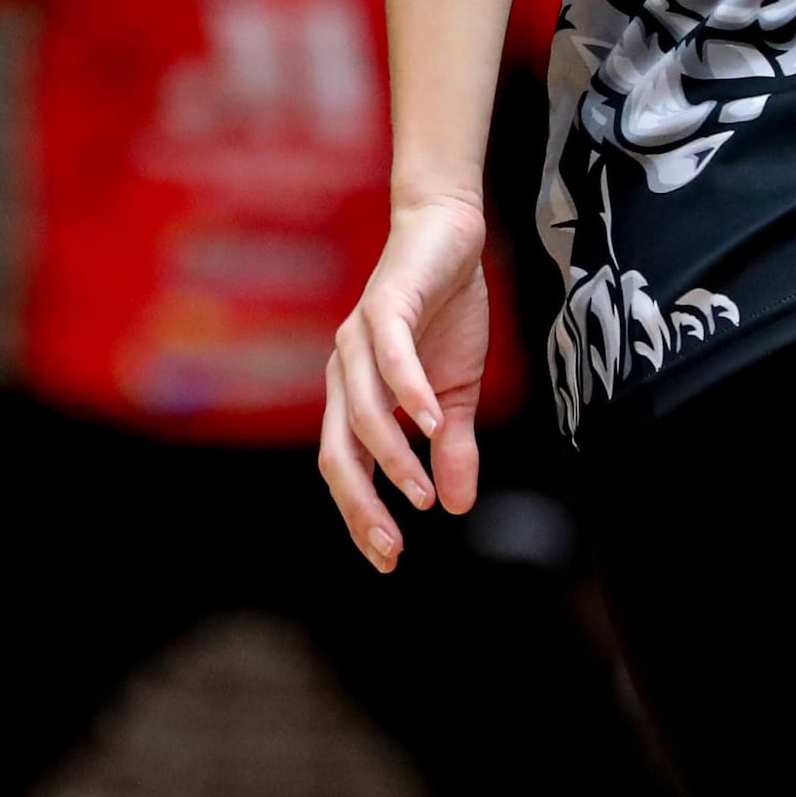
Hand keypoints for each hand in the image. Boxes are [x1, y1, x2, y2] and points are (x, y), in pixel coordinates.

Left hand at [316, 192, 493, 571]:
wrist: (452, 237)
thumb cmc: (446, 315)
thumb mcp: (457, 392)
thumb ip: (452, 447)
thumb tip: (456, 505)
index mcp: (355, 398)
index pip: (346, 469)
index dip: (362, 515)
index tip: (388, 559)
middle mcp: (345, 373)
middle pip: (338, 452)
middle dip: (361, 505)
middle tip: (391, 548)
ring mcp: (358, 339)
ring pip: (362, 413)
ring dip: (391, 459)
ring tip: (419, 496)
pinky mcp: (385, 305)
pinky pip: (390, 357)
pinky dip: (409, 392)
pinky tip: (431, 422)